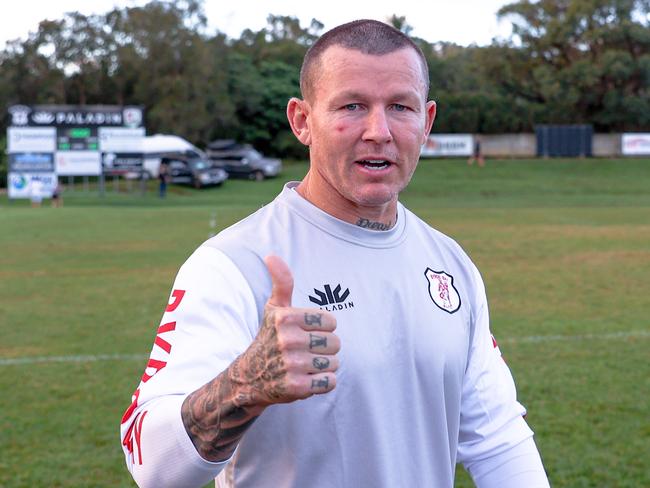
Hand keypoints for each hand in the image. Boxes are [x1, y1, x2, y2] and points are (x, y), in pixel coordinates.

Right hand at [182, 255, 339, 460]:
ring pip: (334, 363)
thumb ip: (281, 282)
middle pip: (336, 343)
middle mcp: (288, 340)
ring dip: (324, 366)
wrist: (248, 379)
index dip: (322, 329)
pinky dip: (323, 383)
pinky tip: (306, 380)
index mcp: (286, 318)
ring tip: (304, 366)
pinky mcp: (296, 388)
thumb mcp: (273, 309)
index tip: (305, 334)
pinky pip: (330, 382)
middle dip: (325, 349)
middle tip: (305, 352)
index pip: (331, 321)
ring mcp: (292, 365)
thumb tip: (271, 255)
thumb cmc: (268, 339)